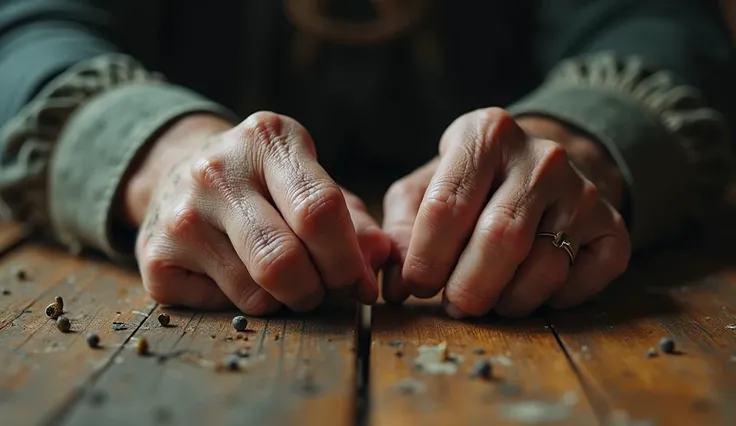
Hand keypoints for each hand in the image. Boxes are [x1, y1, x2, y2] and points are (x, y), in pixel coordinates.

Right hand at [121, 112, 389, 314]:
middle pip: (283, 259)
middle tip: (324, 291)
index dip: (347, 260)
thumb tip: (379, 257)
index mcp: (268, 139)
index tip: (358, 284)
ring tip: (285, 282)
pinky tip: (238, 276)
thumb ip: (353, 220)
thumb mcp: (309, 183)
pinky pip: (222, 306)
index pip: (318, 210)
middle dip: (317, 290)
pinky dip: (245, 304)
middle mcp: (217, 171)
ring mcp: (180, 213)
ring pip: (255, 291)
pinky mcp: (153, 256)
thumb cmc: (263, 184)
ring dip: (285, 301)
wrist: (178, 173)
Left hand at [382, 108, 630, 317]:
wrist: (543, 167)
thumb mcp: (426, 188)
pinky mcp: (613, 225)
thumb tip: (395, 286)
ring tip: (489, 299)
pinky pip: (582, 282)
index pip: (446, 206)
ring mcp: (583, 190)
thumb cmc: (471, 183)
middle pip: (500, 239)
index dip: (425, 259)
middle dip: (468, 288)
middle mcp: (540, 157)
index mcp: (485, 134)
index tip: (416, 286)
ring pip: (543, 268)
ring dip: (507, 300)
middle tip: (454, 306)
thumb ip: (401, 230)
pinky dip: (552, 301)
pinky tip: (530, 287)